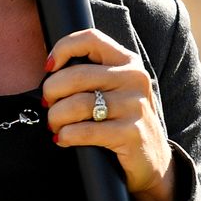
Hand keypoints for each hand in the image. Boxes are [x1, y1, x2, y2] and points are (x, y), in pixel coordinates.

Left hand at [41, 28, 176, 200]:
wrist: (152, 161)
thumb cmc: (122, 122)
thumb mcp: (115, 90)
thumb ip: (92, 74)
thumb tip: (50, 69)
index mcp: (128, 62)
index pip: (90, 39)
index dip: (62, 48)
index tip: (48, 68)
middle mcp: (134, 79)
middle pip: (76, 75)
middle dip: (51, 91)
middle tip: (48, 105)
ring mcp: (135, 106)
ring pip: (77, 104)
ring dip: (56, 117)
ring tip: (54, 126)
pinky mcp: (131, 133)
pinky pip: (84, 131)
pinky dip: (66, 135)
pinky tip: (63, 139)